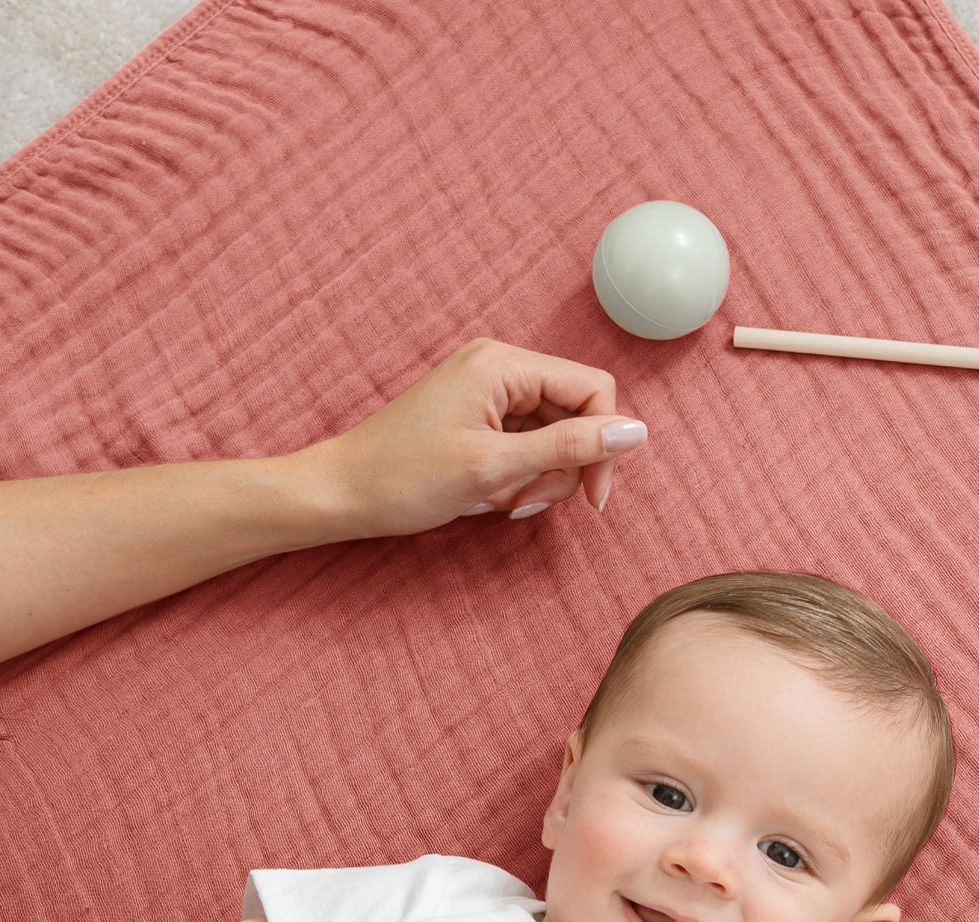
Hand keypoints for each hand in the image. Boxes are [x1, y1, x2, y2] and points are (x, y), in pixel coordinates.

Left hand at [314, 338, 649, 533]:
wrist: (342, 493)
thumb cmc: (404, 478)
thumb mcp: (495, 468)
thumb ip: (570, 448)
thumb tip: (636, 432)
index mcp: (504, 363)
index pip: (593, 390)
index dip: (603, 445)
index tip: (591, 499)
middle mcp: (499, 367)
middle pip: (575, 415)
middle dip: (562, 468)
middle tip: (521, 501)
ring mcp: (487, 392)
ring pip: (552, 437)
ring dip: (537, 479)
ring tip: (497, 501)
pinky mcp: (477, 418)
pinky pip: (524, 447)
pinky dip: (516, 478)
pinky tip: (487, 498)